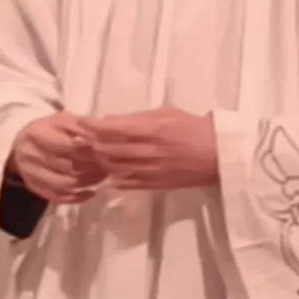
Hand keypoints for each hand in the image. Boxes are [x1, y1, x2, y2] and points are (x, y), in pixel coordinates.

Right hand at [10, 114, 106, 204]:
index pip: (70, 146)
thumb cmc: (49, 131)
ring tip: (102, 177)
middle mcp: (31, 154)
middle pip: (69, 166)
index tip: (106, 150)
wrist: (21, 147)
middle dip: (93, 167)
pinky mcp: (34, 187)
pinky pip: (59, 197)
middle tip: (108, 166)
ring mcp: (31, 173)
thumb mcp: (63, 121)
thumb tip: (104, 137)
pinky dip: (78, 197)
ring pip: (65, 184)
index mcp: (38, 133)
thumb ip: (82, 127)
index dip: (91, 150)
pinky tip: (90, 192)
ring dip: (88, 182)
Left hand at [85, 109, 219, 192]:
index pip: (111, 129)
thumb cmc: (193, 128)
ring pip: (111, 167)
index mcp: (152, 130)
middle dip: (89, 145)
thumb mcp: (166, 114)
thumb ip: (137, 118)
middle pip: (106, 150)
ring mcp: (149, 170)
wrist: (219, 155)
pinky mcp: (153, 184)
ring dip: (98, 161)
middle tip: (80, 140)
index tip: (80, 123)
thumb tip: (109, 120)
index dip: (91, 127)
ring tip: (91, 155)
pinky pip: (124, 182)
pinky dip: (111, 176)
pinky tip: (107, 171)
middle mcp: (147, 151)